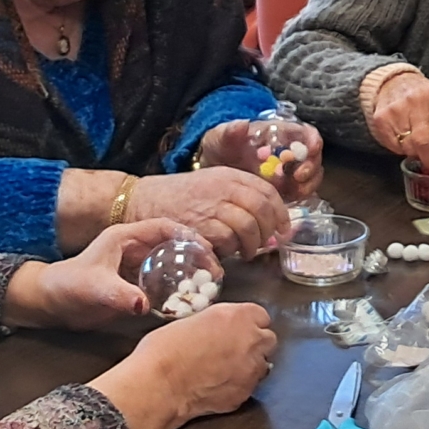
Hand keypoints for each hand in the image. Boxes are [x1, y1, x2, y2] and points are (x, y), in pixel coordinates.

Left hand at [7, 218, 204, 330]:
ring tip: (209, 286)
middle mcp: (133, 248)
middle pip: (173, 245)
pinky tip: (189, 301)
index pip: (164, 227)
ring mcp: (135, 267)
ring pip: (170, 264)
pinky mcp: (134, 284)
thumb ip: (119, 296)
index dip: (188, 234)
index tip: (208, 250)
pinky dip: (177, 289)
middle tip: (215, 272)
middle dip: (196, 255)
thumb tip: (145, 305)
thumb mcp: (95, 289)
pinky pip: (163, 282)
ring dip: (189, 273)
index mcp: (125, 237)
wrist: (50, 304)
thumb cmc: (68, 288)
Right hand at [93, 300, 277, 428]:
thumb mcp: (192, 320)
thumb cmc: (164, 350)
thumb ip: (217, 323)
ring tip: (224, 370)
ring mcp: (252, 369)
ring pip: (263, 365)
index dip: (247, 324)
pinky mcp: (246, 394)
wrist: (159, 385)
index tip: (237, 329)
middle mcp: (252, 340)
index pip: (261, 316)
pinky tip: (218, 386)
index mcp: (239, 316)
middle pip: (268, 339)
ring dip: (249, 365)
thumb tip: (220, 330)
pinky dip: (239, 386)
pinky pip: (249, 387)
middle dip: (254, 343)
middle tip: (233, 349)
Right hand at [126, 167, 289, 255]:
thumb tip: (270, 219)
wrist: (145, 200)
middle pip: (261, 209)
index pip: (267, 191)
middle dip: (269, 230)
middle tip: (267, 243)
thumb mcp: (213, 183)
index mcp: (230, 175)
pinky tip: (228, 252)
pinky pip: (227, 240)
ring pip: (248, 226)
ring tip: (248, 251)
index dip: (280, 212)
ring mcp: (211, 206)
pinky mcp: (199, 226)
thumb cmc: (182, 196)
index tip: (284, 228)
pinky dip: (232, 250)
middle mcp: (223, 188)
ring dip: (253, 244)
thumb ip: (239, 194)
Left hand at [197, 118, 325, 198]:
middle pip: (313, 157)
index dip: (313, 140)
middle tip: (298, 176)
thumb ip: (230, 132)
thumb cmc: (220, 149)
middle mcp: (290, 153)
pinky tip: (288, 199)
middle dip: (311, 167)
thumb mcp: (220, 138)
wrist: (213, 172)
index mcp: (280, 135)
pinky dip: (301, 196)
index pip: (306, 134)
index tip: (311, 149)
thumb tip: (243, 124)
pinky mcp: (286, 190)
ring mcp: (289, 173)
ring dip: (308, 183)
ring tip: (294, 190)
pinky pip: (302, 193)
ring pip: (312, 176)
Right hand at [369, 70, 428, 174]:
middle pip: (426, 142)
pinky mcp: (381, 119)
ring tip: (421, 151)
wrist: (393, 82)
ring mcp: (397, 109)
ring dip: (417, 155)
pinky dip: (403, 150)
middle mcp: (416, 100)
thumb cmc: (423, 97)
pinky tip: (406, 141)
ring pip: (409, 147)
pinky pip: (394, 146)